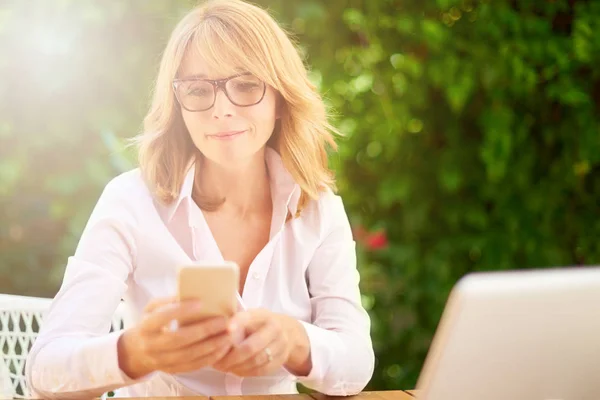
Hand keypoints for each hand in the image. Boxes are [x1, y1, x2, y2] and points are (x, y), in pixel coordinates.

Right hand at [117, 297, 233, 377]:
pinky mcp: (173, 370)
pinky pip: (194, 366)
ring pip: (189, 355)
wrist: (136, 351)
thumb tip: (191, 291)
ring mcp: (162, 361)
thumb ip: (169, 301)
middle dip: (204, 330)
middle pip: (179, 339)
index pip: (162, 318)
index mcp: (146, 326)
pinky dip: (211, 357)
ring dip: (212, 345)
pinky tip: (224, 346)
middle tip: (224, 321)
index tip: (200, 302)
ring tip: (229, 333)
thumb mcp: (153, 309)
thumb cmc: (151, 323)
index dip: (180, 310)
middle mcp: (152, 346)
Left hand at [213, 309, 292, 376]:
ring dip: (237, 367)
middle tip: (217, 362)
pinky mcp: (280, 360)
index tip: (226, 329)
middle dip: (231, 357)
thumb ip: (238, 319)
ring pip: (256, 361)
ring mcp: (280, 345)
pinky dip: (245, 372)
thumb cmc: (262, 323)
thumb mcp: (253, 315)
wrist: (289, 332)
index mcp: (263, 315)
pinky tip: (235, 370)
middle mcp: (274, 329)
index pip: (249, 318)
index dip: (237, 323)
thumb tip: (214, 324)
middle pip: (251, 346)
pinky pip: (261, 370)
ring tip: (222, 367)